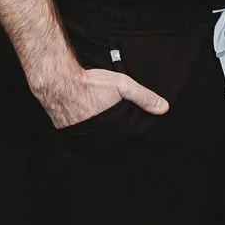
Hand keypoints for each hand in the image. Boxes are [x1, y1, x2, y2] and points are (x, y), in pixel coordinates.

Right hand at [38, 66, 168, 130]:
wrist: (60, 84)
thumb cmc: (91, 84)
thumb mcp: (123, 85)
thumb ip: (143, 97)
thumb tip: (164, 108)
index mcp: (115, 129)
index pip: (131, 137)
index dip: (135, 131)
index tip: (137, 126)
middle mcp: (101, 139)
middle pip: (116, 139)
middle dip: (121, 132)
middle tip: (118, 119)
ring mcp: (85, 139)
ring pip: (102, 140)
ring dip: (106, 134)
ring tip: (105, 119)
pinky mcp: (72, 135)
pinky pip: (86, 138)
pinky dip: (91, 132)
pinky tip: (92, 120)